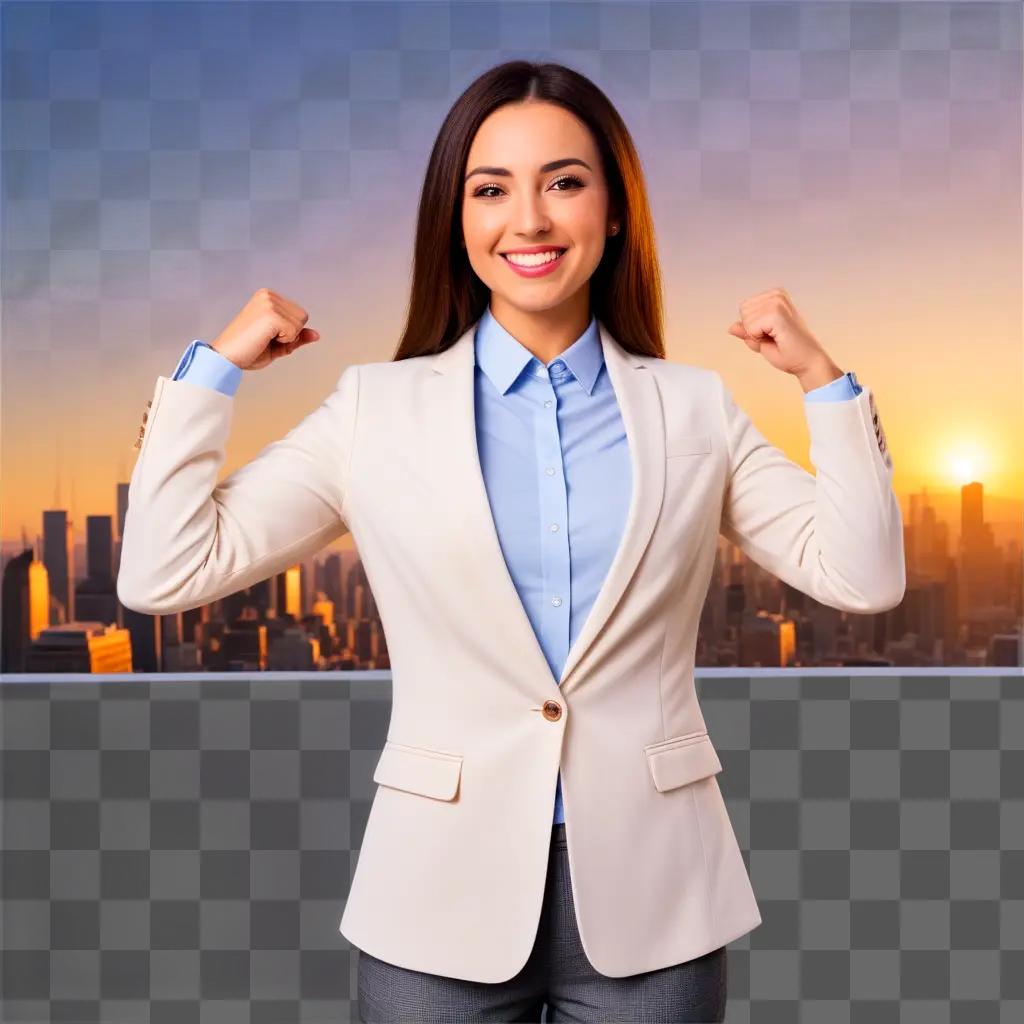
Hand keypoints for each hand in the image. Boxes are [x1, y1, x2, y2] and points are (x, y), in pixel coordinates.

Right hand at [210, 288, 320, 370]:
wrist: (225, 358)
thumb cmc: (248, 351)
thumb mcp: (277, 344)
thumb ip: (297, 337)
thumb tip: (317, 335)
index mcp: (268, 296)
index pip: (300, 315)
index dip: (289, 332)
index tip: (266, 335)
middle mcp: (268, 295)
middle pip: (303, 317)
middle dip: (290, 334)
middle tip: (265, 339)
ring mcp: (269, 303)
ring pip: (300, 324)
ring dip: (286, 338)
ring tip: (263, 338)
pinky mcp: (270, 314)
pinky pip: (294, 332)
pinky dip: (284, 342)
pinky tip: (264, 339)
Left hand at [726, 288, 841, 388]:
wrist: (808, 363)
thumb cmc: (789, 352)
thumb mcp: (762, 340)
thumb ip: (747, 332)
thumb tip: (731, 327)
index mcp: (775, 296)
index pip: (744, 308)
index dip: (752, 327)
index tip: (772, 334)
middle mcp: (777, 294)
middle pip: (743, 311)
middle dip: (753, 330)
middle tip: (774, 338)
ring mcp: (777, 302)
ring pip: (746, 319)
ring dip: (757, 334)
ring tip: (777, 338)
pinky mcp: (777, 313)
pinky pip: (751, 327)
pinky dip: (759, 338)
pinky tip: (777, 339)